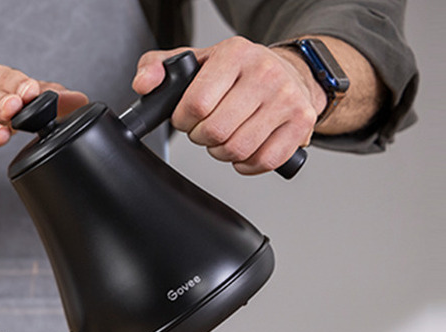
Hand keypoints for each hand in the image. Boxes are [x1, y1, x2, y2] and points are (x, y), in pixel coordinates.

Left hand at [132, 37, 324, 174]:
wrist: (288, 72)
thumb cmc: (237, 71)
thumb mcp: (195, 60)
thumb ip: (156, 67)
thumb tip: (143, 85)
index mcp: (235, 53)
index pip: (197, 104)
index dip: (183, 121)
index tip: (185, 119)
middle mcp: (265, 73)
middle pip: (216, 131)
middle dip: (201, 138)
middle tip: (204, 130)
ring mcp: (287, 99)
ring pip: (238, 149)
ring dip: (221, 152)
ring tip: (223, 138)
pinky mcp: (301, 124)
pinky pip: (264, 161)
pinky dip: (246, 164)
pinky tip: (243, 149)